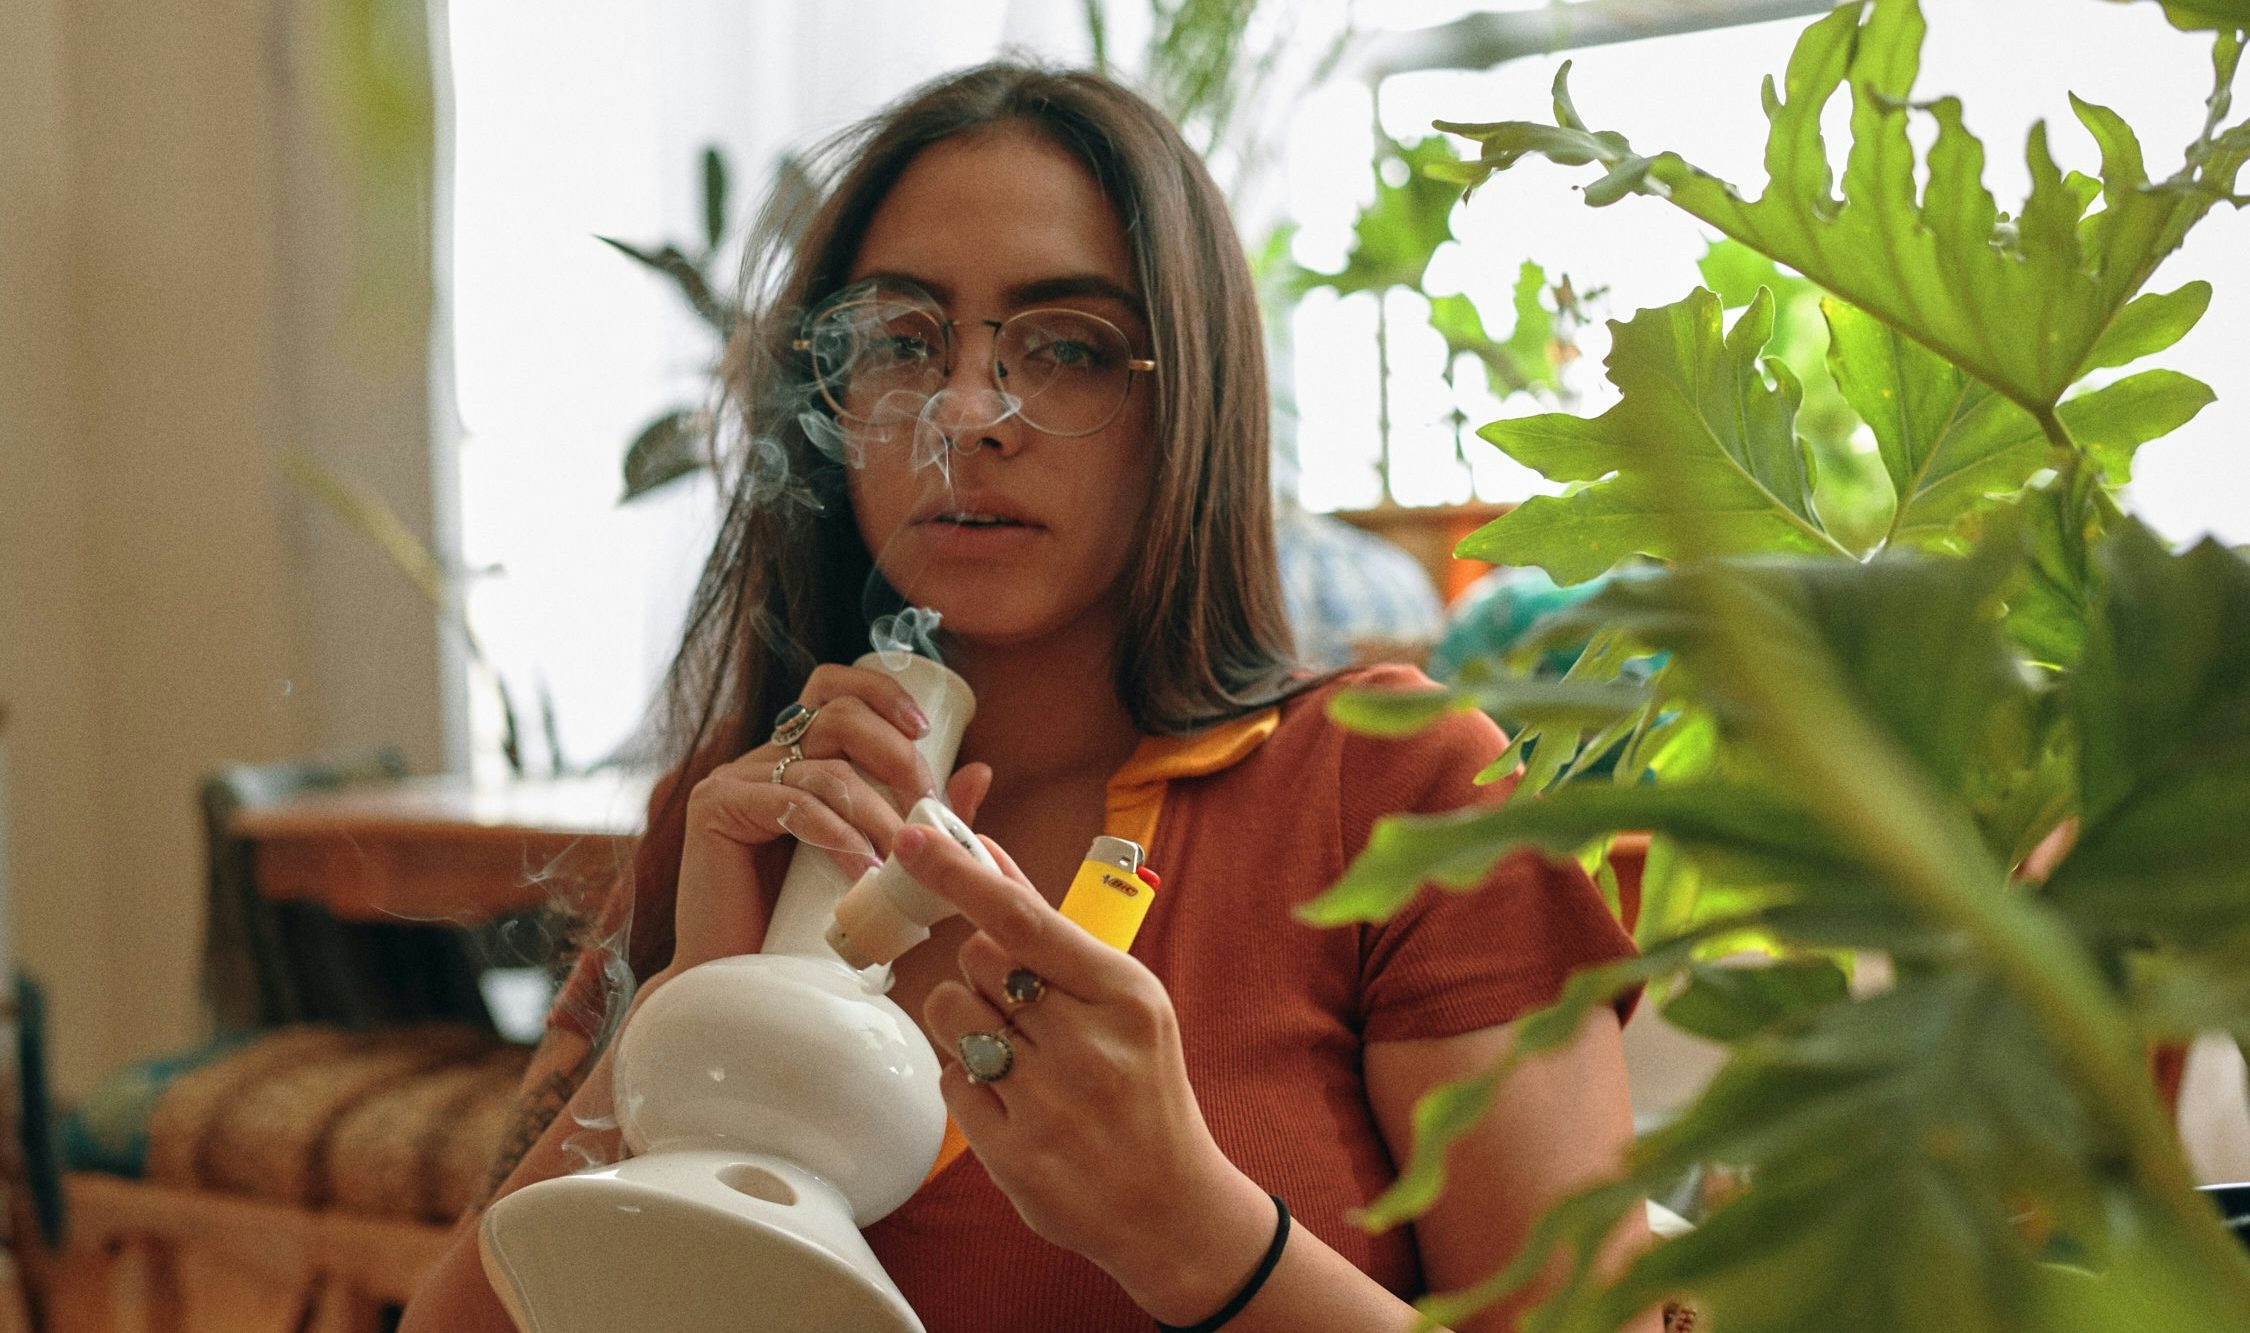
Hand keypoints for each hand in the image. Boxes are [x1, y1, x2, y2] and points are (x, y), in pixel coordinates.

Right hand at [669, 665, 991, 972]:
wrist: (741, 980)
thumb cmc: (807, 925)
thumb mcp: (876, 858)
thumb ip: (921, 818)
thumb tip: (980, 772)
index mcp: (796, 757)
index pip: (834, 688)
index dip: (881, 693)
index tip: (923, 730)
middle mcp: (762, 758)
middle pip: (838, 714)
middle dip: (896, 757)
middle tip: (926, 806)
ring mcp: (734, 779)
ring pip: (825, 769)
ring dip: (876, 814)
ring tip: (898, 862)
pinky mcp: (715, 809)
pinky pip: (791, 805)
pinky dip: (837, 836)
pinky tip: (860, 870)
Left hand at [893, 825, 1275, 1320]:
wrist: (1170, 1204)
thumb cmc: (1142, 1084)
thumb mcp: (1124, 999)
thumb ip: (1051, 929)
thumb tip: (987, 852)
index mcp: (1124, 995)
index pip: (1023, 919)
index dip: (959, 873)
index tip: (913, 839)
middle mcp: (1088, 1046)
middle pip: (977, 958)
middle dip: (984, 969)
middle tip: (1021, 1002)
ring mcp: (1049, 1105)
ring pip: (951, 1014)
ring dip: (968, 1021)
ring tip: (1016, 1051)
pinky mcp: (1013, 1155)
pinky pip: (949, 1078)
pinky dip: (970, 1078)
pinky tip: (1012, 1097)